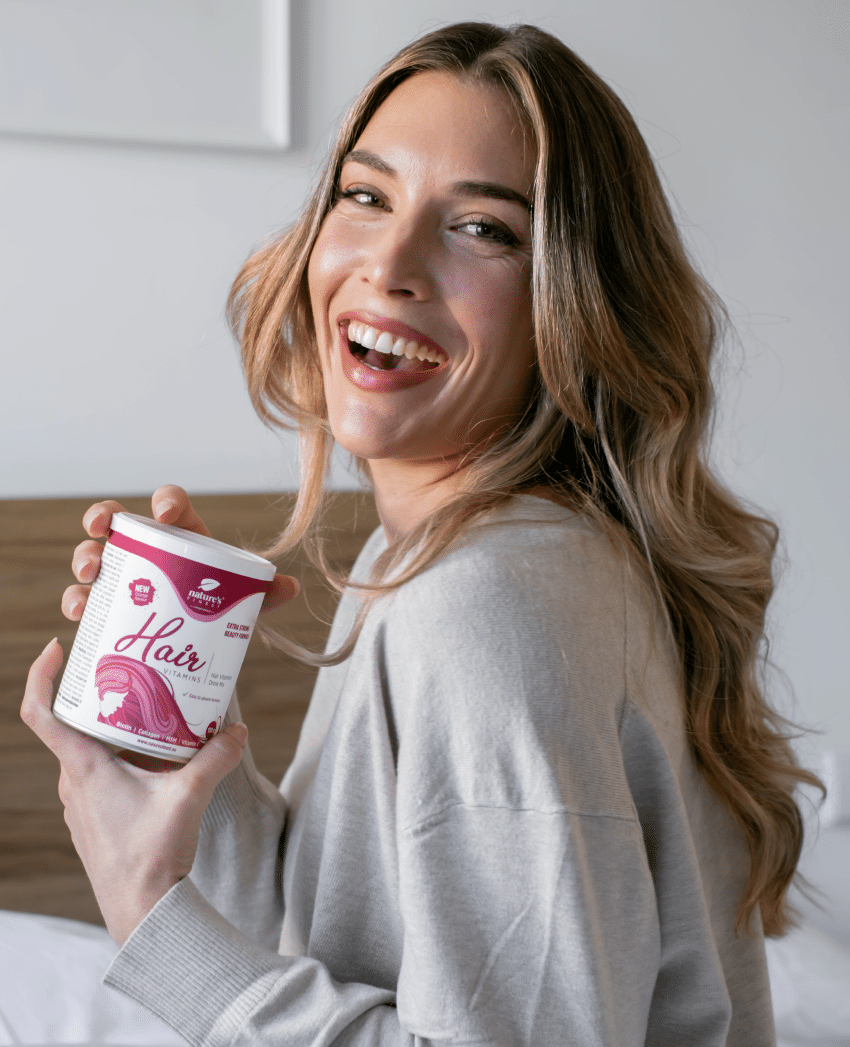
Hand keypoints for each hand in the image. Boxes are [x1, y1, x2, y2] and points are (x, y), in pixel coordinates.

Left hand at [21, 639, 247, 944]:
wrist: (144, 912)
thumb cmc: (152, 856)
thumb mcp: (190, 797)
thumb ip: (215, 758)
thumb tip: (236, 731)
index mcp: (85, 768)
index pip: (41, 714)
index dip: (40, 677)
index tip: (57, 649)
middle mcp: (74, 783)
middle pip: (72, 725)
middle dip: (97, 694)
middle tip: (127, 669)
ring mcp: (81, 804)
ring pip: (88, 751)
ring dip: (112, 727)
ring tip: (149, 709)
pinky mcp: (95, 819)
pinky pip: (100, 776)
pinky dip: (121, 756)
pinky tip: (155, 758)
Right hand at [62, 483, 298, 622]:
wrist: (201, 636)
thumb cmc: (221, 601)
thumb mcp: (243, 596)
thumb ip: (264, 591)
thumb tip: (291, 586)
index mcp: (183, 532)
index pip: (170, 502)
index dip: (165, 501)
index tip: (165, 513)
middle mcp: (147, 546)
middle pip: (118, 519)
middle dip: (102, 517)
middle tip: (101, 530)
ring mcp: (124, 573)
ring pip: (94, 553)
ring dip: (85, 557)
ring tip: (90, 572)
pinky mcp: (110, 603)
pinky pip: (84, 596)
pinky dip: (77, 601)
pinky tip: (80, 611)